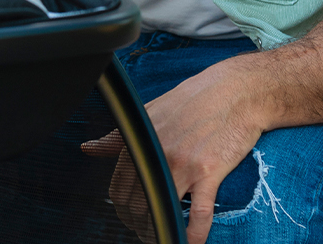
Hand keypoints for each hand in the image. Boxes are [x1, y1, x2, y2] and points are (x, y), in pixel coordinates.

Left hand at [84, 56, 268, 243]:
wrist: (234, 93)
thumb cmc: (193, 101)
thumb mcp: (149, 113)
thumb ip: (118, 138)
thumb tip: (88, 148)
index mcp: (141, 141)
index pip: (120, 187)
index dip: (123, 208)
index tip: (129, 216)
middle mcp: (157, 154)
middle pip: (137, 203)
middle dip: (137, 223)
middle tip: (144, 230)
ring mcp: (183, 165)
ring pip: (161, 209)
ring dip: (159, 229)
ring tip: (160, 236)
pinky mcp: (209, 172)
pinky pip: (200, 213)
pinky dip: (194, 233)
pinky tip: (190, 242)